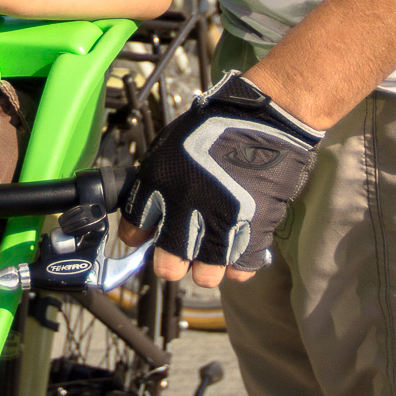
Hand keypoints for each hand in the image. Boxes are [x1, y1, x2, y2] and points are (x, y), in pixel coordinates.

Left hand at [117, 72, 323, 286]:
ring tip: (210, 249)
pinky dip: (237, 263)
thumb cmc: (214, 128)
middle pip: (168, 266)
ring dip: (205, 266)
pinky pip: (241, 269)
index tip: (145, 235)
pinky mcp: (254, 231)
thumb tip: (146, 214)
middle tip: (178, 249)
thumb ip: (153, 182)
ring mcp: (222, 224)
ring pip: (205, 275)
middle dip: (169, 261)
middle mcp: (187, 209)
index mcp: (160, 183)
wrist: (263, 119)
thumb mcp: (169, 147)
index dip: (138, 235)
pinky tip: (235, 245)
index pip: (133, 230)